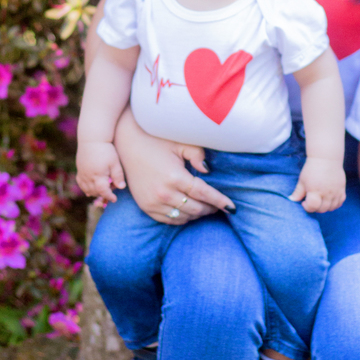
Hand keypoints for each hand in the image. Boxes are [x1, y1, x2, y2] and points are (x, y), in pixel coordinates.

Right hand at [76, 140, 125, 204]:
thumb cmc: (106, 149)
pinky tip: (90, 188)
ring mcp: (82, 173)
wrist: (92, 138)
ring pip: (86, 189)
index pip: (103, 192)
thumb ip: (118, 176)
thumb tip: (121, 187)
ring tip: (102, 190)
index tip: (115, 199)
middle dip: (103, 194)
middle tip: (111, 190)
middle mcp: (88, 176)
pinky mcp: (79, 169)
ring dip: (94, 192)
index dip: (109, 196)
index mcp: (98, 176)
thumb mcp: (115, 162)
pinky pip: (80, 183)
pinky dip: (85, 188)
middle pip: (95, 192)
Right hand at [112, 111, 233, 224]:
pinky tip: (189, 212)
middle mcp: (163, 193)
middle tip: (220, 206)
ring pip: (184, 217)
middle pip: (196, 209)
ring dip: (197, 214)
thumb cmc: (156, 139)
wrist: (126, 143)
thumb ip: (197, 155)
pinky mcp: (146, 207)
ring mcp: (153, 202)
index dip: (220, 201)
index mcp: (174, 177)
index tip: (232, 208)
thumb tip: (207, 171)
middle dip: (211, 209)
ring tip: (206, 208)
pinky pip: (169, 220)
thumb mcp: (179, 142)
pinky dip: (182, 218)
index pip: (204, 194)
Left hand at [291, 157, 345, 213]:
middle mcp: (326, 193)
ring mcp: (335, 192)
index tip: (304, 202)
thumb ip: (298, 192)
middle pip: (322, 209)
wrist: (326, 158)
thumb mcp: (302, 180)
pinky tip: (329, 200)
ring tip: (320, 201)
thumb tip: (291, 200)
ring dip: (325, 207)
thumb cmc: (312, 169)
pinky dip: (335, 204)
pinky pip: (340, 202)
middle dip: (315, 208)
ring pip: (332, 208)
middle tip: (312, 201)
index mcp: (315, 190)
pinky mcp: (342, 189)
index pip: (312, 206)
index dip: (307, 207)